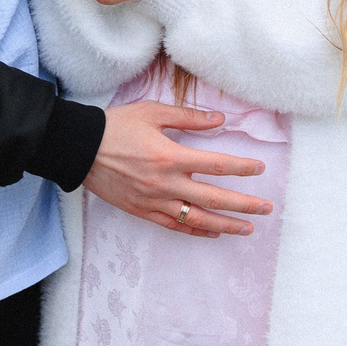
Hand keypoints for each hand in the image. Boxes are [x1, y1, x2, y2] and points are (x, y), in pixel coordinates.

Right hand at [85, 101, 271, 235]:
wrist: (79, 148)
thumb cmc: (116, 126)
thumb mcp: (153, 112)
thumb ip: (188, 117)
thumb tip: (219, 120)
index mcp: (170, 157)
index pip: (216, 165)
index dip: (242, 168)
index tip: (260, 169)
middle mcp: (165, 184)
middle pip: (214, 199)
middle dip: (244, 205)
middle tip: (267, 208)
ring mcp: (153, 201)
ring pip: (197, 219)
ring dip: (226, 225)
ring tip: (247, 228)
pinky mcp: (141, 211)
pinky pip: (173, 226)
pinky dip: (195, 232)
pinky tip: (212, 232)